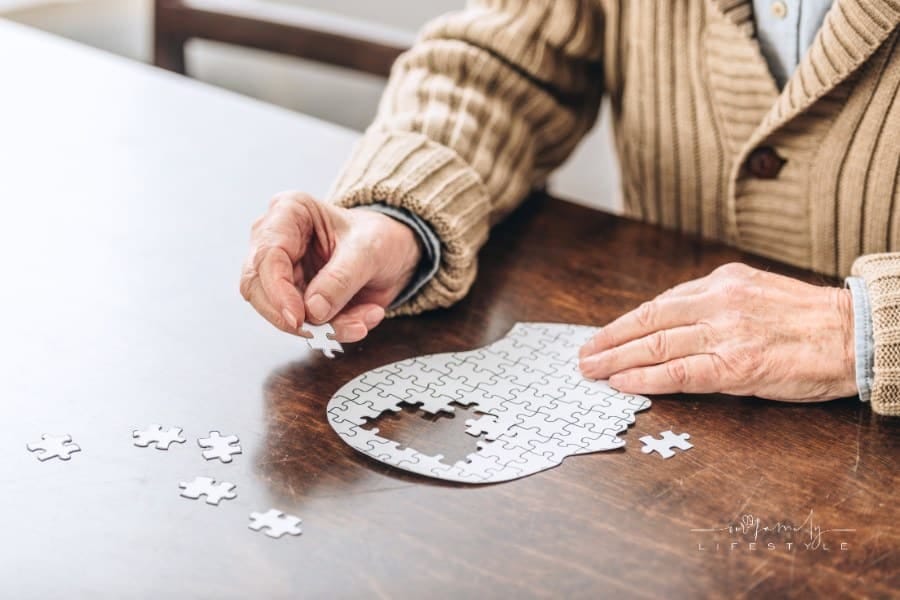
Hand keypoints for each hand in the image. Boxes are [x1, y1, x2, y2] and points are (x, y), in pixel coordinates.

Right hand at [240, 191, 421, 341]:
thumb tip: (313, 310)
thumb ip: (341, 279)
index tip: (299, 317)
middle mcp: (276, 240)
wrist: (393, 253)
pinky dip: (333, 330)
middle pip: (257, 287)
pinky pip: (303, 324)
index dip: (277, 291)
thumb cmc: (378, 237)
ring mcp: (282, 272)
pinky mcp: (294, 297)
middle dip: (291, 316)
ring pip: (279, 312)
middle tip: (322, 331)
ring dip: (321, 327)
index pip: (267, 255)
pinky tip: (362, 320)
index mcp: (289, 212)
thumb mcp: (369, 250)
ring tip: (361, 322)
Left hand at [578, 263, 856, 401]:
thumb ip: (714, 303)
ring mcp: (725, 333)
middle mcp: (718, 302)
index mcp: (721, 282)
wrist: (855, 334)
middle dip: (609, 340)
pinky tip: (623, 383)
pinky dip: (645, 378)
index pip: (658, 304)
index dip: (624, 323)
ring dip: (616, 359)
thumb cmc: (807, 319)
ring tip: (592, 370)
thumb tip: (672, 322)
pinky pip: (680, 373)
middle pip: (648, 322)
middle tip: (583, 355)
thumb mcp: (755, 292)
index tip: (602, 335)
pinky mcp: (736, 365)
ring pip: (656, 345)